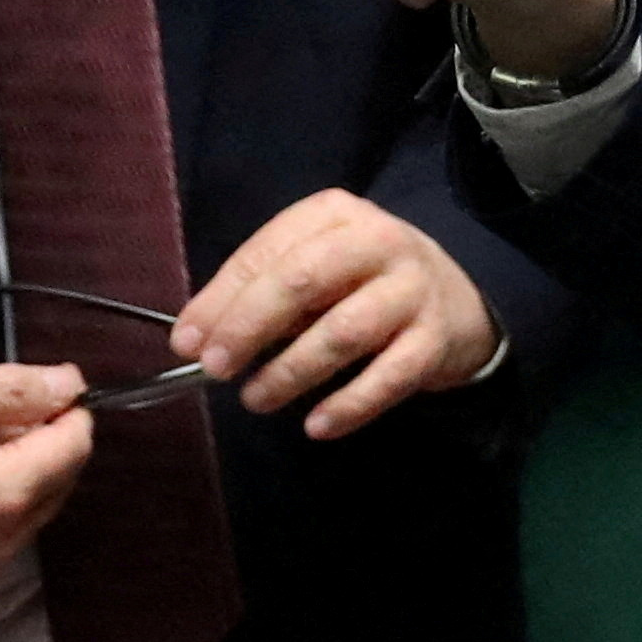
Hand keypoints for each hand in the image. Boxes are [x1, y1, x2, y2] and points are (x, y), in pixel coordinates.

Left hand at [171, 189, 497, 439]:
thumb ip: (251, 294)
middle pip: (303, 282)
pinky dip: (349, 405)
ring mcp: (412, 290)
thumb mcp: (307, 268)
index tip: (186, 342)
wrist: (455, 297)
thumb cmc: (356, 282)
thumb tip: (191, 337)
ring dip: (290, 371)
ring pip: (343, 331)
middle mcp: (377, 242)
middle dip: (249, 327)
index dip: (220, 300)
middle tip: (215, 369)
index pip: (266, 253)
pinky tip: (315, 426)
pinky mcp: (435, 339)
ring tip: (255, 399)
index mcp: (332, 214)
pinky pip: (390, 377)